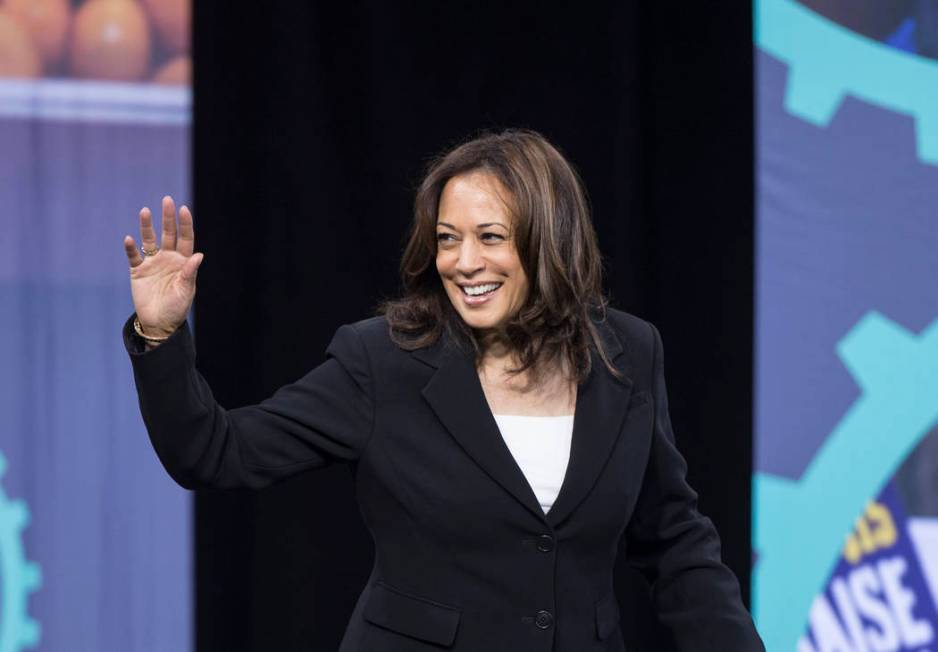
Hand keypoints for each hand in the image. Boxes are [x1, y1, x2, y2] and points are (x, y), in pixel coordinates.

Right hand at [123, 195, 203, 337]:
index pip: (185, 239)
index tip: (183, 209)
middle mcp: (168, 258)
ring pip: (149, 240)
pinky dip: (131, 248)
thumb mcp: (185, 291)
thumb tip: (199, 256)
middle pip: (168, 234)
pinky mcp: (138, 271)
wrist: (159, 323)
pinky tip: (129, 239)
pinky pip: (134, 256)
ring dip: (147, 227)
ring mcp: (152, 263)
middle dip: (168, 218)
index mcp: (183, 262)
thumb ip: (189, 273)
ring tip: (145, 211)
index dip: (185, 224)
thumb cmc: (176, 308)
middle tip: (167, 200)